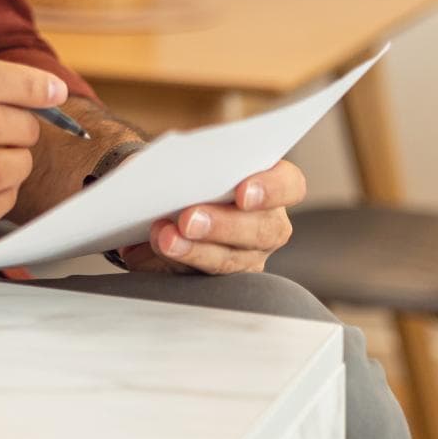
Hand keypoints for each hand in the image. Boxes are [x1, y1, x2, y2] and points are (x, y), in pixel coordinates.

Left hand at [112, 159, 304, 275]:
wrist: (156, 196)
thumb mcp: (181, 157)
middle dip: (223, 225)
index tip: (242, 191)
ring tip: (163, 237)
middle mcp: (267, 224)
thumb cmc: (181, 171)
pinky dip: (172, 265)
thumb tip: (157, 173)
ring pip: (231, 260)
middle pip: (262, 230)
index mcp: (270, 184)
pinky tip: (148, 253)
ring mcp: (247, 256)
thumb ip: (181, 161)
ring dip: (194, 250)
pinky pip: (201, 281)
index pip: (289, 184)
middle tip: (188, 219)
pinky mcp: (219, 281)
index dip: (271, 188)